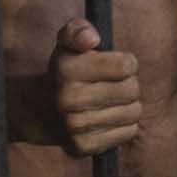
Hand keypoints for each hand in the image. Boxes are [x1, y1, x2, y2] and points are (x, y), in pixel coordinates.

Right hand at [45, 19, 141, 156]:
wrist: (42, 111)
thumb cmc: (67, 70)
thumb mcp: (67, 43)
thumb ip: (78, 30)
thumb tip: (91, 39)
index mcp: (66, 69)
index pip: (126, 65)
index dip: (127, 63)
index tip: (115, 64)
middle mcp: (67, 99)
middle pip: (132, 89)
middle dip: (129, 84)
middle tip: (113, 84)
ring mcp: (75, 126)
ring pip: (134, 112)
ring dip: (128, 105)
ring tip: (110, 101)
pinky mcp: (84, 147)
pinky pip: (128, 132)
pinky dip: (125, 125)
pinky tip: (107, 118)